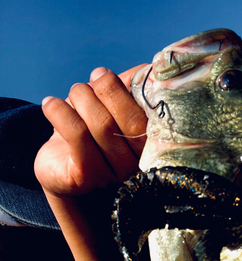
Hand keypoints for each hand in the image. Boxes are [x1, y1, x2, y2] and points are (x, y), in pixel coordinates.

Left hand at [35, 65, 147, 197]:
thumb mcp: (114, 109)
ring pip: (102, 125)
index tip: (118, 73)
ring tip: (76, 92)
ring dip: (83, 97)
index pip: (156, 118)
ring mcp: (113, 175)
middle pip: (131, 122)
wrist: (62, 172)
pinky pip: (76, 135)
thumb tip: (151, 68)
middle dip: (109, 90)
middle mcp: (138, 166)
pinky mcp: (86, 177)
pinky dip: (61, 111)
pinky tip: (50, 104)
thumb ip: (133, 89)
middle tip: (96, 76)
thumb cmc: (92, 134)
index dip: (143, 89)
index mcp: (151, 148)